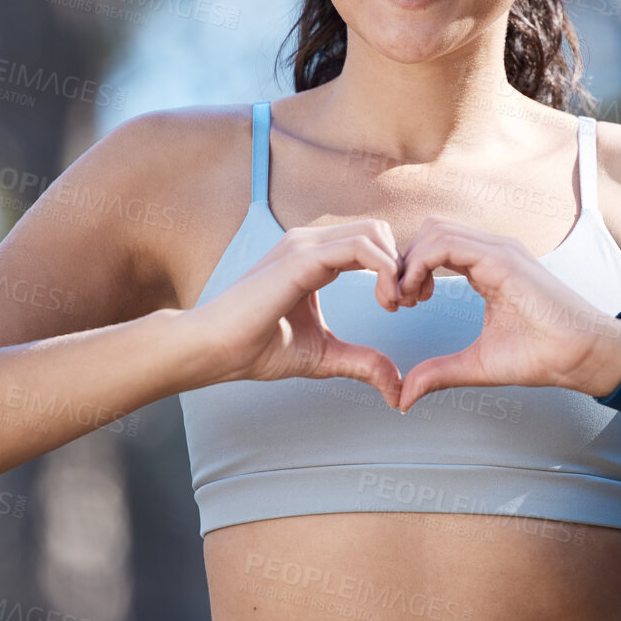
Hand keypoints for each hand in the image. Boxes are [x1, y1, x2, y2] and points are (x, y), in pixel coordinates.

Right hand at [192, 220, 408, 406]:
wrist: (216, 351)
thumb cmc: (258, 349)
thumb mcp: (325, 356)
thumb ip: (362, 363)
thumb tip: (397, 390)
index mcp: (315, 258)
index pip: (371, 242)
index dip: (395, 269)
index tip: (401, 305)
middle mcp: (310, 243)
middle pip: (378, 230)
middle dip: (402, 264)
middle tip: (403, 304)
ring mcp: (304, 246)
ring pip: (374, 232)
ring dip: (396, 267)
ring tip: (393, 304)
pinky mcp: (301, 258)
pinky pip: (360, 247)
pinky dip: (385, 270)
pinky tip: (384, 301)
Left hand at [392, 215, 620, 411]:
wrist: (580, 355)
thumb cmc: (541, 356)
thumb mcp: (476, 364)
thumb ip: (438, 373)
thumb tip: (404, 398)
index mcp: (487, 267)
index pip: (435, 247)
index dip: (408, 271)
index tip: (400, 305)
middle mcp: (491, 251)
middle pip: (430, 231)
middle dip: (403, 261)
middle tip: (397, 301)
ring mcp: (498, 250)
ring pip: (435, 230)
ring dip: (409, 262)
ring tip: (406, 299)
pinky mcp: (502, 258)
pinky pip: (447, 244)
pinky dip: (420, 264)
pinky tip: (418, 294)